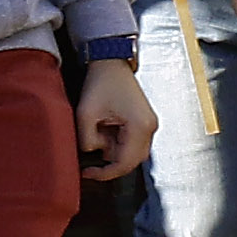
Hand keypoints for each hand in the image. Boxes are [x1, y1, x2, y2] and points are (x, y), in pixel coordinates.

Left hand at [75, 51, 158, 182]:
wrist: (112, 62)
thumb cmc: (102, 82)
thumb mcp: (86, 113)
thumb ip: (87, 140)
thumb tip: (92, 152)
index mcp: (140, 127)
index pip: (125, 164)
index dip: (105, 174)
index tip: (88, 173)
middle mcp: (150, 128)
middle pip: (131, 162)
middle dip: (109, 163)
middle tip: (90, 162)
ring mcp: (148, 125)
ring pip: (131, 154)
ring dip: (113, 151)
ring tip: (97, 134)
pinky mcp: (143, 122)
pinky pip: (131, 143)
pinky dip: (116, 143)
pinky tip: (105, 129)